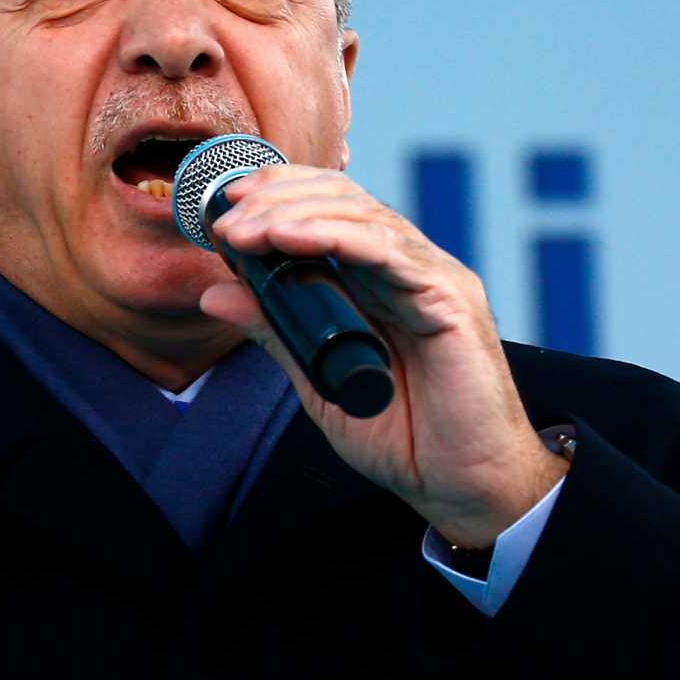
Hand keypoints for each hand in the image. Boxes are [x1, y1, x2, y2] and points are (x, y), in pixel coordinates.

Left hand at [199, 165, 567, 546]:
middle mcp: (406, 268)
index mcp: (378, 279)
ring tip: (243, 231)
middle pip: (341, 199)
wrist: (463, 485)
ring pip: (361, 215)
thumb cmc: (405, 438)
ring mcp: (430, 277)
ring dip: (293, 214)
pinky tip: (288, 237)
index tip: (224, 204)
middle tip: (225, 220)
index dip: (278, 194)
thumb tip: (216, 293)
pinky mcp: (449, 297)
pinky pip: (388, 251)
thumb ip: (274, 331)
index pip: (329, 209)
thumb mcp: (317, 378)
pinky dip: (334, 236)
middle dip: (276, 198)